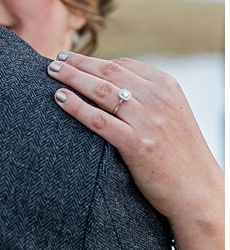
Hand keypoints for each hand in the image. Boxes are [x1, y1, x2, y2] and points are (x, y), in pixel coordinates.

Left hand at [48, 51, 223, 245]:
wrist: (198, 192)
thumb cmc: (179, 153)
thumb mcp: (171, 113)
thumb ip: (146, 95)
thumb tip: (109, 78)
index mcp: (167, 87)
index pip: (122, 64)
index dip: (92, 59)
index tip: (71, 58)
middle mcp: (158, 99)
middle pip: (108, 72)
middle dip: (77, 63)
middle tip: (54, 59)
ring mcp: (148, 121)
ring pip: (100, 91)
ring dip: (71, 77)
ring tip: (51, 71)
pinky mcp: (137, 144)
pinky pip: (98, 120)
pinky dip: (76, 106)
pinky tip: (59, 98)